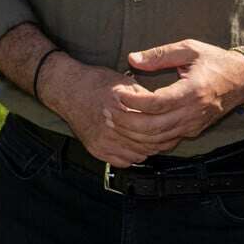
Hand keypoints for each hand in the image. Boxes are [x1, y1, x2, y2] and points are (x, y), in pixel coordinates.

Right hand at [39, 55, 175, 167]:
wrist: (67, 89)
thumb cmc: (95, 82)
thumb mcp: (124, 82)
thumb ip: (144, 97)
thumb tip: (163, 107)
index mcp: (121, 109)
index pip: (152, 128)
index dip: (167, 129)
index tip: (175, 126)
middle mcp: (111, 128)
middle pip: (147, 143)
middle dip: (162, 141)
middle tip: (172, 137)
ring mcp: (103, 141)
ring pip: (137, 155)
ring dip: (149, 150)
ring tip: (158, 142)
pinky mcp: (96, 149)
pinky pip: (123, 162)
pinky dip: (134, 157)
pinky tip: (139, 148)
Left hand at [109, 39, 243, 147]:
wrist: (243, 79)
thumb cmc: (215, 60)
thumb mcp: (189, 49)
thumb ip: (159, 54)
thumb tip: (132, 59)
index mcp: (193, 91)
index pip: (156, 103)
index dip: (133, 101)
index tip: (117, 93)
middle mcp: (194, 112)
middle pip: (154, 127)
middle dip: (127, 122)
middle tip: (109, 111)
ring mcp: (194, 125)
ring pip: (158, 139)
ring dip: (134, 133)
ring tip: (115, 121)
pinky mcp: (194, 131)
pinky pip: (167, 141)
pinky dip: (148, 140)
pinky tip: (133, 131)